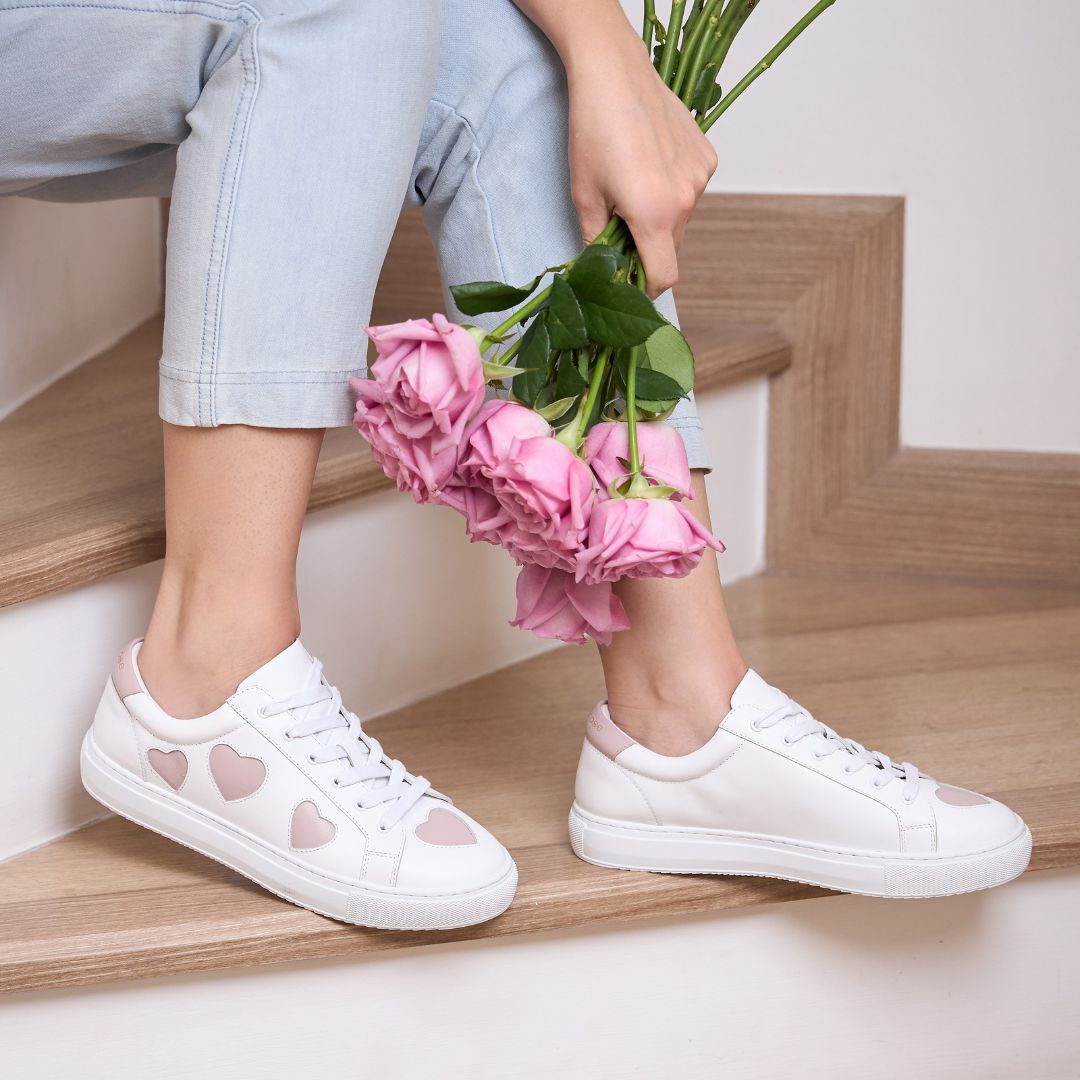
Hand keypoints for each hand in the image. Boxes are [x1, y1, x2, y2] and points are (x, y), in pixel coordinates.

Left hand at [564, 25, 717, 296]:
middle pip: (671, 248)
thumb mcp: (584, 195)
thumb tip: (598, 271)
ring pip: (681, 219)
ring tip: (632, 186)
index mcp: (655, 215)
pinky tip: (650, 164)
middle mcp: (686, 199)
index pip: (664, 277)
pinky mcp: (706, 156)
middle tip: (619, 229)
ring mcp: (700, 177)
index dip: (645, 288)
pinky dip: (672, 190)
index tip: (629, 283)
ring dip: (659, 218)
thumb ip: (596, 242)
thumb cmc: (592, 132)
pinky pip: (690, 190)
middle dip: (647, 249)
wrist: (613, 73)